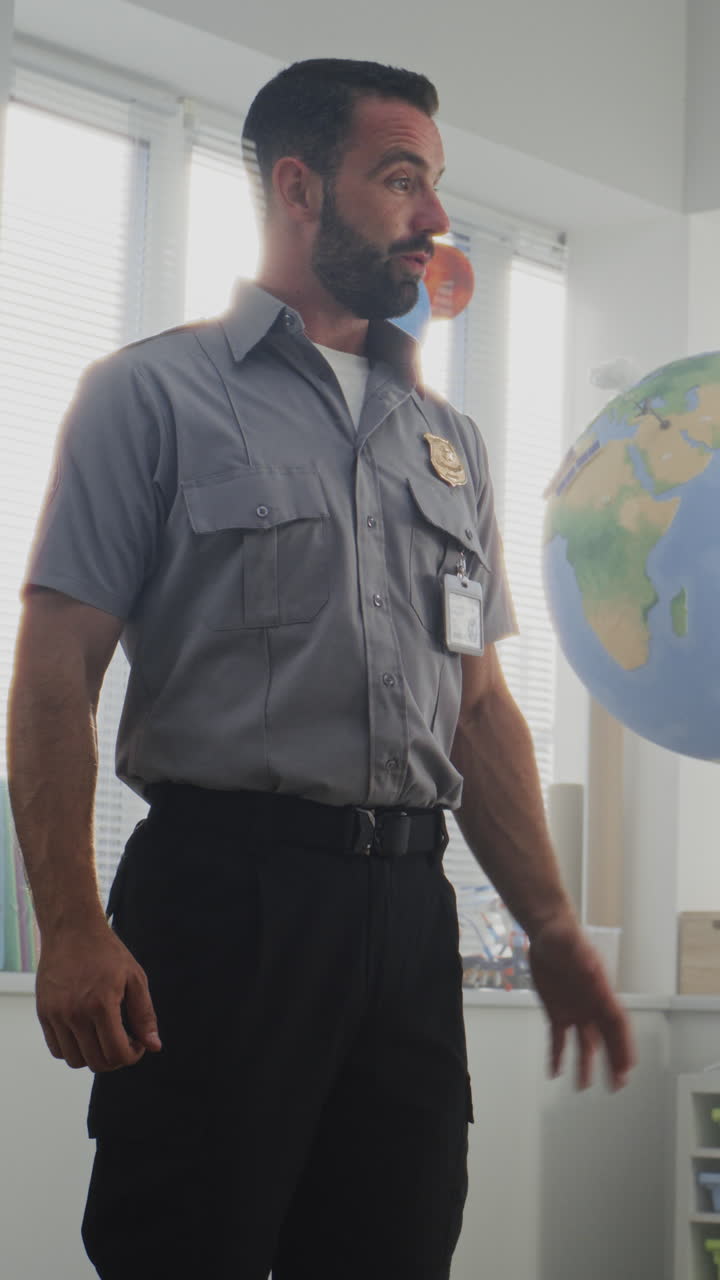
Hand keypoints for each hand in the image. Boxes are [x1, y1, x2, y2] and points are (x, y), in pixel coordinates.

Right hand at [36, 920, 161, 1071]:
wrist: (72, 930)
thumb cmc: (107, 952)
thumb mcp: (135, 978)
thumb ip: (145, 1014)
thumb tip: (154, 1046)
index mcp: (101, 1005)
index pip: (117, 1053)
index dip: (132, 1056)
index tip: (137, 1043)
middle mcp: (75, 1013)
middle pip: (96, 1062)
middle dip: (116, 1059)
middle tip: (124, 1040)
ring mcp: (56, 1015)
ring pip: (74, 1060)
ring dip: (93, 1056)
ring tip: (104, 1037)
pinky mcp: (43, 1013)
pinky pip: (57, 1049)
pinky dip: (73, 1049)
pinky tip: (86, 1033)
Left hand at [528, 912, 634, 1090]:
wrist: (546, 934)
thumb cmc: (562, 935)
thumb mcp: (569, 942)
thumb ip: (580, 955)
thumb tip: (590, 967)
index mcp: (599, 990)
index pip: (617, 1022)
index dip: (624, 1044)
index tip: (629, 1064)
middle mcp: (591, 1005)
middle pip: (607, 1037)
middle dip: (614, 1060)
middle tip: (618, 1084)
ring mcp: (575, 1010)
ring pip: (585, 1043)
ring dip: (586, 1064)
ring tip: (583, 1086)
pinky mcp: (557, 1011)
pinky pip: (558, 1039)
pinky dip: (557, 1055)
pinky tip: (555, 1072)